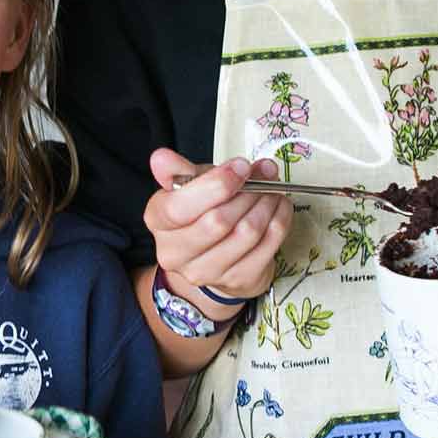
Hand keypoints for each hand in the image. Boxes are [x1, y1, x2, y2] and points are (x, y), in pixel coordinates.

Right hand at [144, 148, 291, 301]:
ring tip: (272, 188)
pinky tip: (279, 206)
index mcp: (158, 221)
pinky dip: (279, 220)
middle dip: (248, 192)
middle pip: (217, 221)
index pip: (179, 207)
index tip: (241, 167)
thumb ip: (179, 170)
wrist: (213, 257)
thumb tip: (161, 157)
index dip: (216, 185)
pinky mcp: (238, 280)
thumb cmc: (200, 213)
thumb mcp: (189, 187)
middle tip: (264, 174)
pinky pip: (268, 245)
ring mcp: (206, 271)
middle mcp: (175, 252)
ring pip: (247, 232)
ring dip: (267, 203)